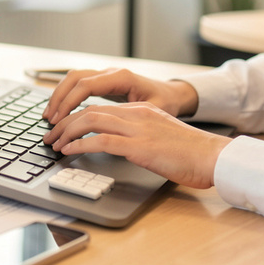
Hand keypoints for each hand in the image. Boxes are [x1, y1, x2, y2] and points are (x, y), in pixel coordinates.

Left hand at [41, 102, 229, 188]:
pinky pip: (101, 140)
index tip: (62, 128)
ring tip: (54, 144)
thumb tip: (119, 145)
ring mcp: (137, 128)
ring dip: (67, 132)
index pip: (100, 107)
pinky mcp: (139, 145)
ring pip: (90, 120)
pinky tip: (69, 151)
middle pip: (90, 110)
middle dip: (64, 122)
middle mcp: (136, 114)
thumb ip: (140, 135)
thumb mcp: (161, 136)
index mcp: (141, 110)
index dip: (76, 116)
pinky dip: (80, 144)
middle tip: (50, 136)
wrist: (212, 157)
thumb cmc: (191, 153)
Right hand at [42, 67, 198, 124]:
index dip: (69, 102)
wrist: (173, 94)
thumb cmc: (166, 102)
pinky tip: (61, 111)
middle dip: (58, 98)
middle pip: (74, 78)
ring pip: (73, 78)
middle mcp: (111, 73)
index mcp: (121, 78)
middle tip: (49, 120)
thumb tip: (107, 123)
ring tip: (50, 116)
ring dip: (59, 95)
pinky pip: (78, 83)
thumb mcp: (153, 110)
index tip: (59, 119)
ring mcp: (106, 75)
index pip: (86, 85)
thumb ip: (131, 114)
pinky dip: (66, 95)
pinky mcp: (103, 82)